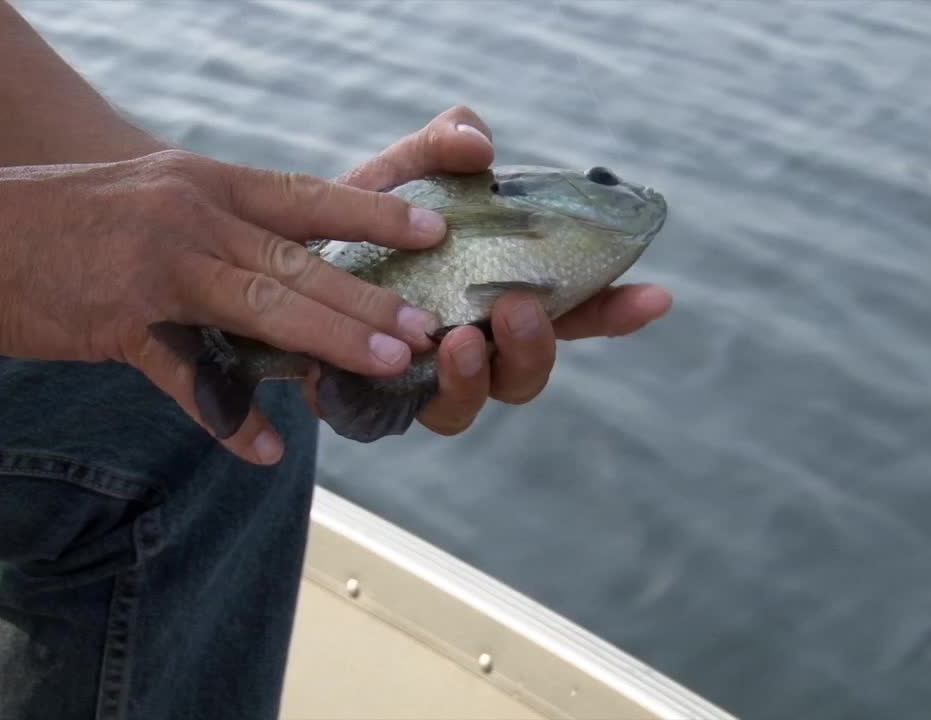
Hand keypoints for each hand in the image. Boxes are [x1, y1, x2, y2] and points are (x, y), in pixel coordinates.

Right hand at [0, 149, 448, 462]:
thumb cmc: (64, 218)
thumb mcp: (152, 197)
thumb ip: (218, 227)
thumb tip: (282, 264)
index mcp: (206, 183)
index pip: (307, 196)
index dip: (374, 213)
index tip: (433, 228)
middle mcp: (190, 216)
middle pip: (297, 259)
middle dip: (368, 296)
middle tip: (427, 325)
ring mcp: (156, 267)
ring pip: (260, 304)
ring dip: (327, 339)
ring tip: (385, 363)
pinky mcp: (118, 321)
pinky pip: (186, 377)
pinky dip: (228, 416)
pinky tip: (268, 447)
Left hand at [327, 105, 673, 436]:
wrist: (275, 264)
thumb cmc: (356, 223)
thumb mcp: (398, 174)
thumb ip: (439, 150)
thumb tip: (479, 145)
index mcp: (495, 293)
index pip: (571, 310)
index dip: (615, 310)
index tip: (655, 295)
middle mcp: (470, 346)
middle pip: (528, 371)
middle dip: (537, 346)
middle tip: (519, 308)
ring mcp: (421, 380)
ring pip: (469, 405)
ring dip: (474, 378)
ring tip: (457, 340)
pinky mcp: (368, 401)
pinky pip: (398, 415)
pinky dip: (402, 392)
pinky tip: (395, 359)